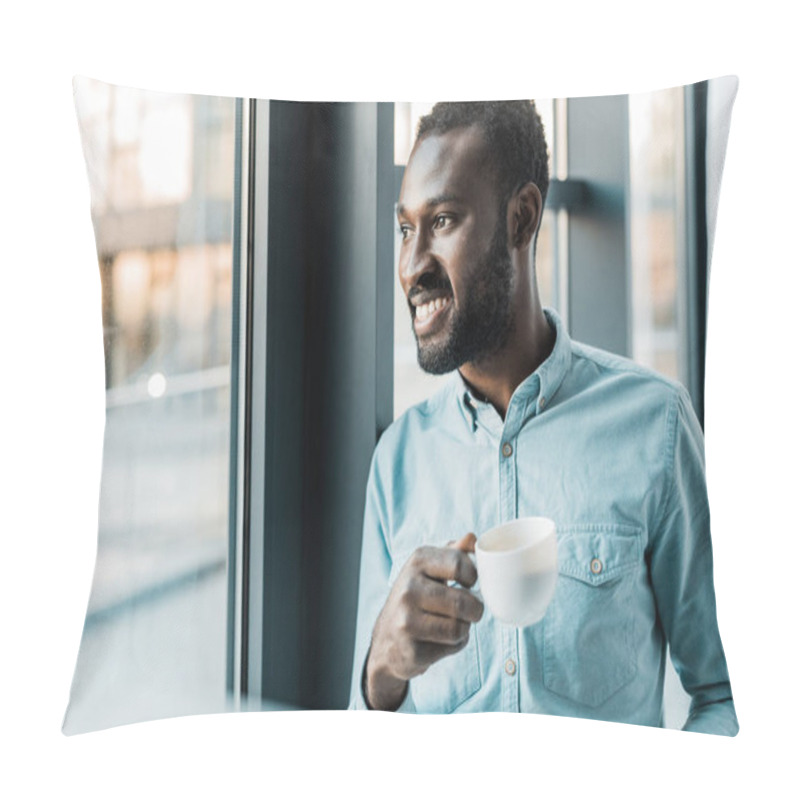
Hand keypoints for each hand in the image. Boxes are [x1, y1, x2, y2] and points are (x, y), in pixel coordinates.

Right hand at [364, 533, 483, 710]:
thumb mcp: (431, 569)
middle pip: (463, 602)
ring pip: (459, 627)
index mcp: (417, 561)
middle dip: (475, 610)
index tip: (470, 583)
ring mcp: (407, 619)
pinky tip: (441, 639)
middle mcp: (408, 588)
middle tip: (471, 611)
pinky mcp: (411, 648)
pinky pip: (452, 646)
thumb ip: (454, 553)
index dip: (473, 577)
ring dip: (465, 628)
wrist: (387, 640)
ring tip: (453, 624)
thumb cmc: (417, 598)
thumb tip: (472, 537)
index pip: (459, 564)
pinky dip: (455, 645)